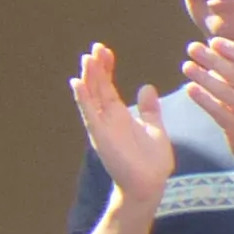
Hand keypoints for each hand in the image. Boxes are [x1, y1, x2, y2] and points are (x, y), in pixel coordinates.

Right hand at [71, 44, 176, 206]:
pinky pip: (89, 114)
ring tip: (87, 59)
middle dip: (96, 67)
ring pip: (91, 96)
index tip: (104, 50)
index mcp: (119, 114)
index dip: (105, 68)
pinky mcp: (100, 135)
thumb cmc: (153, 162)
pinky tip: (77, 83)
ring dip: (88, 78)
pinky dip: (82, 98)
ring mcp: (102, 126)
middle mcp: (107, 117)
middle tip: (96, 48)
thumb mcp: (155, 129)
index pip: (108, 85)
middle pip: (97, 86)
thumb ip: (149, 109)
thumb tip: (147, 87)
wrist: (151, 185)